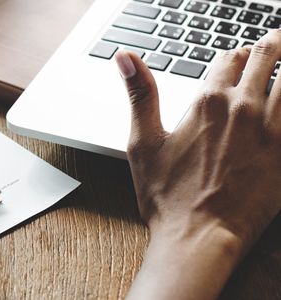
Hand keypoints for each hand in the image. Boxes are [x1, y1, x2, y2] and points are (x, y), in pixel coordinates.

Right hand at [117, 30, 280, 299]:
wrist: (200, 237)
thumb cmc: (167, 197)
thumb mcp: (143, 142)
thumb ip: (140, 93)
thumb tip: (125, 56)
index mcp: (207, 102)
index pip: (228, 58)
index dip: (232, 56)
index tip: (235, 61)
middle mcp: (244, 107)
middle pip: (267, 55)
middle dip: (270, 47)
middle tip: (274, 45)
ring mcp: (272, 128)